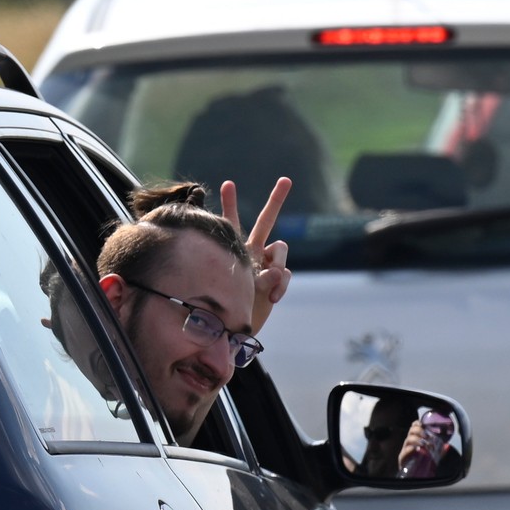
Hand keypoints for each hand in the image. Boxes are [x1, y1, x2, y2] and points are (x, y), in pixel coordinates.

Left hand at [220, 177, 291, 333]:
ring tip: (267, 283)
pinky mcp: (277, 279)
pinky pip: (285, 273)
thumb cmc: (223, 308)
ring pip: (282, 249)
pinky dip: (281, 284)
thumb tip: (275, 270)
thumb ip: (254, 276)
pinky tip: (273, 297)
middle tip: (285, 180)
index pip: (231, 222)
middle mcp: (253, 252)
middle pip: (267, 221)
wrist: (235, 329)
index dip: (230, 203)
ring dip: (278, 263)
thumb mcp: (233, 288)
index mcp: (235, 250)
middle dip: (276, 200)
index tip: (228, 183)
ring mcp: (267, 265)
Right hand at [397, 420, 438, 478]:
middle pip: (411, 431)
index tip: (424, 424)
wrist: (415, 476)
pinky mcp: (402, 458)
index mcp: (416, 439)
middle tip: (427, 436)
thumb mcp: (433, 456)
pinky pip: (404, 451)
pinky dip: (411, 449)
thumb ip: (440, 451)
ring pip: (408, 439)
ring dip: (418, 439)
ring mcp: (405, 450)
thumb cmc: (423, 464)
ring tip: (425, 444)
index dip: (418, 424)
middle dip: (419, 431)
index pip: (414, 427)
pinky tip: (417, 449)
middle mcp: (409, 443)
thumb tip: (447, 446)